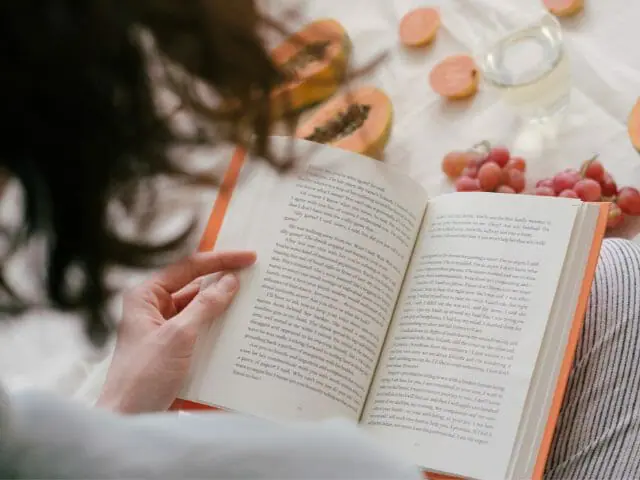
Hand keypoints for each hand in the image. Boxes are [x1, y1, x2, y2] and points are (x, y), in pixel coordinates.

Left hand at [96, 250, 256, 413]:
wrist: (129, 419)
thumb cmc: (142, 377)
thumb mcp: (178, 336)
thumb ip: (205, 305)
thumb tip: (230, 281)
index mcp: (145, 296)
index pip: (187, 267)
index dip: (219, 260)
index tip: (247, 257)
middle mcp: (153, 308)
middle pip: (194, 285)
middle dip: (223, 280)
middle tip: (254, 274)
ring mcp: (163, 328)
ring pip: (199, 308)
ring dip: (223, 305)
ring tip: (252, 298)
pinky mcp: (174, 347)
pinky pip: (200, 328)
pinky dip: (218, 326)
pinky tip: (239, 327)